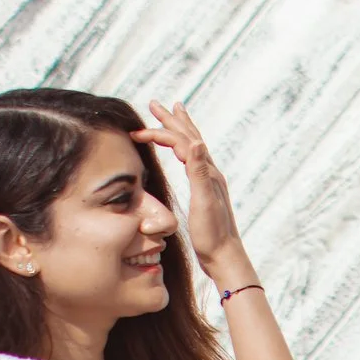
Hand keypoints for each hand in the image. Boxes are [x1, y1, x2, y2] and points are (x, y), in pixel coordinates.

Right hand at [132, 101, 244, 279]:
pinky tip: (184, 151)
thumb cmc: (212, 234)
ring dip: (180, 128)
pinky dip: (185, 148)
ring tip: (174, 113)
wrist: (225, 256)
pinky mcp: (207, 190)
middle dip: (171, 119)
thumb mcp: (204, 203)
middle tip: (155, 103)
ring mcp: (209, 180)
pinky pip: (194, 160)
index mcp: (207, 172)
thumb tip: (196, 141)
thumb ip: (200, 172)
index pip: (180, 142)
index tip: (135, 133)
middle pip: (188, 137)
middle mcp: (210, 172)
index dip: (158, 133)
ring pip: (192, 145)